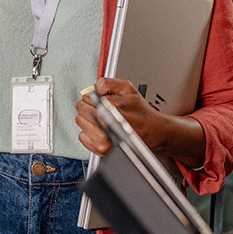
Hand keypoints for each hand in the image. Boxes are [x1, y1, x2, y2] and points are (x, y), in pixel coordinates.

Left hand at [75, 77, 204, 166]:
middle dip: (88, 105)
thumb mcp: (128, 89)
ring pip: (79, 121)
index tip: (99, 99)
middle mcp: (106, 124)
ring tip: (101, 118)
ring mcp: (103, 139)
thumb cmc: (140, 111)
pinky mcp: (101, 150)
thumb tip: (93, 88)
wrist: (152, 132)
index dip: (92, 96)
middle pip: (81, 108)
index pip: (86, 97)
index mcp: (112, 107)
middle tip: (100, 108)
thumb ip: (108, 83)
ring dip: (87, 118)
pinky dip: (88, 132)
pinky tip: (100, 129)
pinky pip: (82, 136)